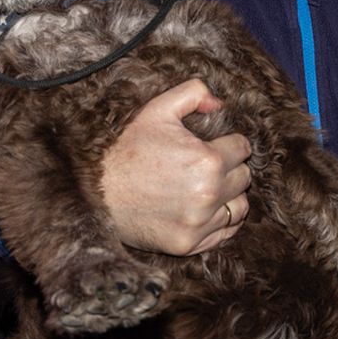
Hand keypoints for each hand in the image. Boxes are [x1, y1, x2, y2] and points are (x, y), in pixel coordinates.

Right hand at [100, 79, 252, 255]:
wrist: (93, 193)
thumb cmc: (126, 150)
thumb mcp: (157, 110)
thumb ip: (193, 93)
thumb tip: (220, 103)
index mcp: (207, 160)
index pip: (243, 149)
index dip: (229, 143)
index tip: (215, 145)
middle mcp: (209, 194)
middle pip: (244, 177)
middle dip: (231, 168)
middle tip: (208, 166)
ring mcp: (199, 223)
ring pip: (239, 207)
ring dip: (230, 196)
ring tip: (208, 188)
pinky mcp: (188, 244)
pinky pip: (225, 233)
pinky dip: (220, 222)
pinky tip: (204, 210)